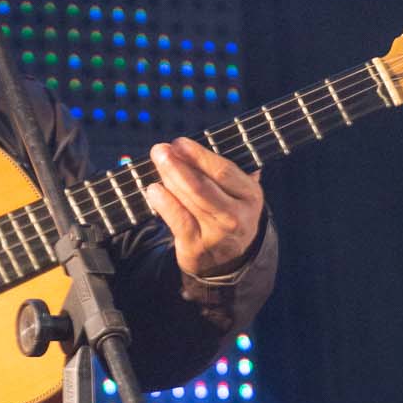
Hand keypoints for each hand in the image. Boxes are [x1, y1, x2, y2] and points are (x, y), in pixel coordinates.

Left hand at [144, 137, 265, 280]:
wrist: (229, 259)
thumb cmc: (227, 213)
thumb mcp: (237, 192)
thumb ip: (224, 171)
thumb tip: (196, 145)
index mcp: (249, 194)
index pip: (223, 171)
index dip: (198, 155)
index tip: (179, 143)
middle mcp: (236, 215)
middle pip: (204, 186)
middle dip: (179, 165)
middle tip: (160, 150)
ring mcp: (217, 234)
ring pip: (190, 201)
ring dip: (170, 179)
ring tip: (158, 162)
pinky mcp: (197, 247)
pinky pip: (179, 221)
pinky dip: (164, 203)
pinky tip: (153, 190)